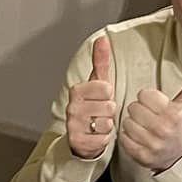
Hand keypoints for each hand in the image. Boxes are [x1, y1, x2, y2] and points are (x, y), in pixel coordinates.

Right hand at [64, 39, 116, 160]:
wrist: (81, 135)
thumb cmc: (92, 106)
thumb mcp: (98, 82)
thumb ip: (100, 60)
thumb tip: (102, 39)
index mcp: (77, 90)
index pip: (106, 88)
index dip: (109, 95)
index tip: (101, 98)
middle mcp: (72, 107)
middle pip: (108, 106)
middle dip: (109, 112)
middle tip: (100, 113)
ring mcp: (73, 125)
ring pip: (106, 123)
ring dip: (107, 126)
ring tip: (99, 124)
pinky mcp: (77, 142)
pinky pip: (103, 139)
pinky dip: (103, 139)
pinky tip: (96, 135)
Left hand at [118, 63, 181, 173]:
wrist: (180, 155)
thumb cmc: (180, 125)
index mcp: (173, 114)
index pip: (144, 94)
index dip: (147, 98)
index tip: (154, 105)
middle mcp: (163, 129)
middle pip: (133, 107)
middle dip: (138, 110)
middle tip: (147, 117)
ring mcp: (152, 144)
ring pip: (127, 123)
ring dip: (132, 124)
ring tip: (143, 127)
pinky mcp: (142, 156)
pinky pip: (123, 138)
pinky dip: (127, 137)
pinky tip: (138, 137)